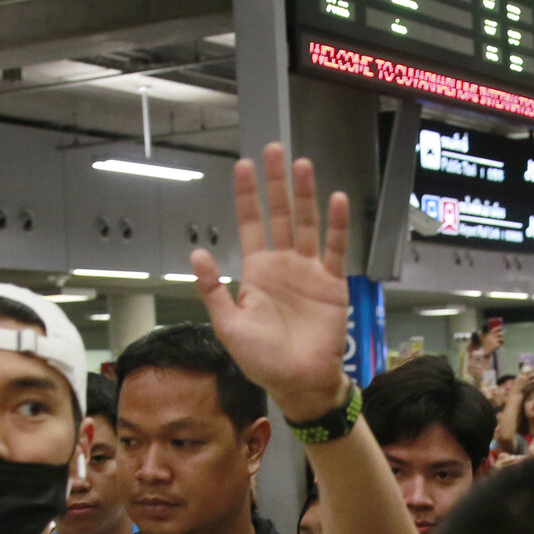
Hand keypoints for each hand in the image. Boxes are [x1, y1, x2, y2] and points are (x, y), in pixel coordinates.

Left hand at [189, 143, 351, 412]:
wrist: (298, 383)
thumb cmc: (262, 360)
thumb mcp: (228, 326)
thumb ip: (213, 290)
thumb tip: (197, 254)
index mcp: (256, 272)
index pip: (250, 224)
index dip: (247, 195)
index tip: (243, 166)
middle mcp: (283, 265)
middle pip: (279, 214)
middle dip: (276, 183)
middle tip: (274, 151)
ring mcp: (309, 272)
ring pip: (306, 224)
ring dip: (305, 196)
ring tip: (303, 166)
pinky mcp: (333, 284)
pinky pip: (336, 249)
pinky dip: (336, 226)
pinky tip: (335, 201)